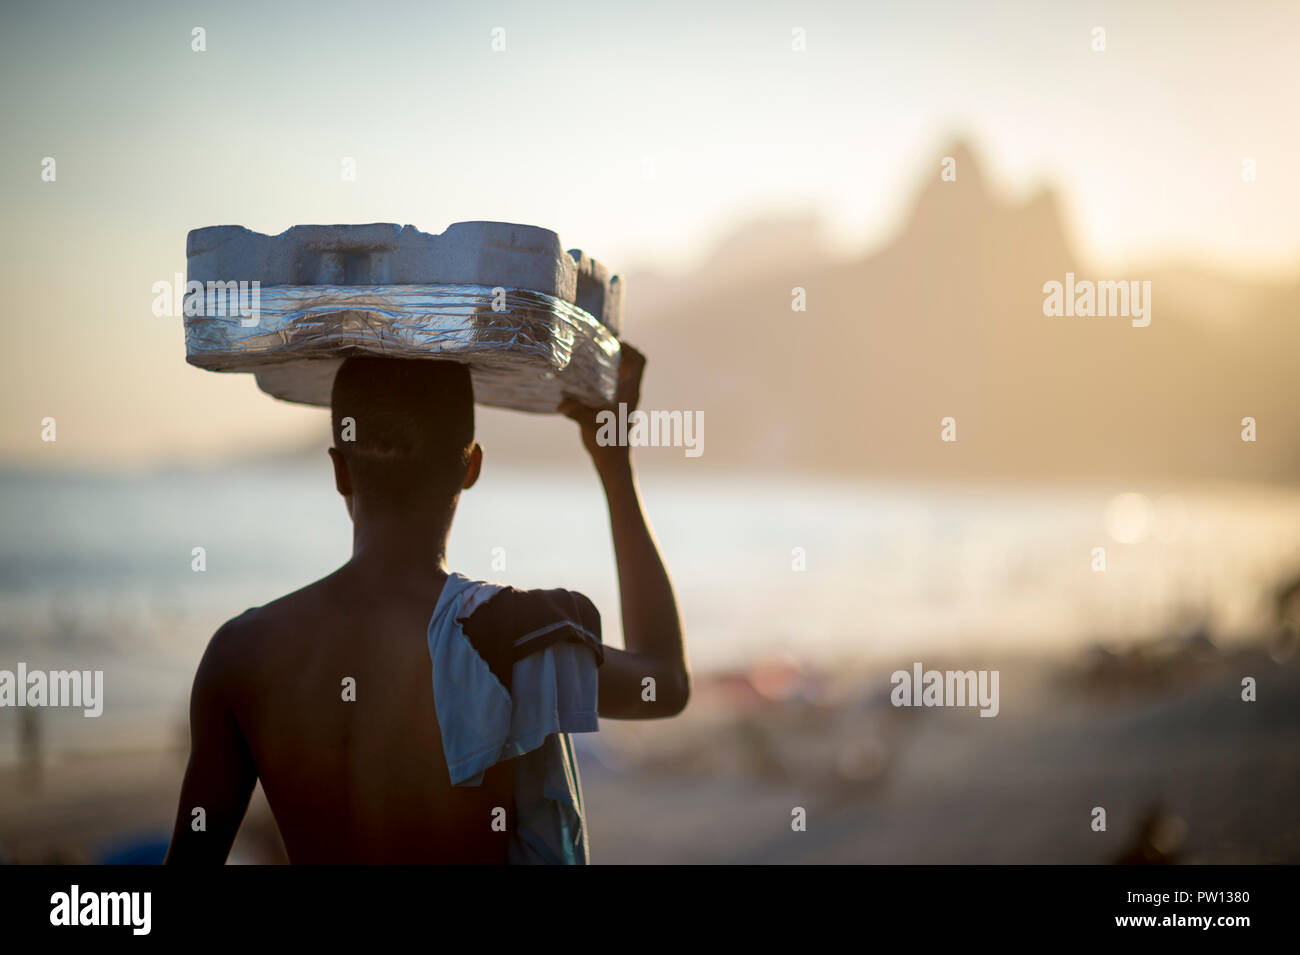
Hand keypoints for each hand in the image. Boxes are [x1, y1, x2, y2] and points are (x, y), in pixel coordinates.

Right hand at [557, 344, 645, 473]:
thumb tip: (562, 403)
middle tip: (596, 345)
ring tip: (588, 356)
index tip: (611, 342)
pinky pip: (612, 383)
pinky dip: (602, 376)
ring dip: (609, 362)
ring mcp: (623, 399)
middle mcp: (629, 392)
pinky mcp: (614, 406)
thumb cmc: (608, 443)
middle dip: (616, 350)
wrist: (613, 462)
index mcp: (630, 392)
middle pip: (630, 363)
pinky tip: (583, 378)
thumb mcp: (591, 425)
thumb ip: (578, 412)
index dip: (629, 348)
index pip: (639, 361)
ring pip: (621, 373)